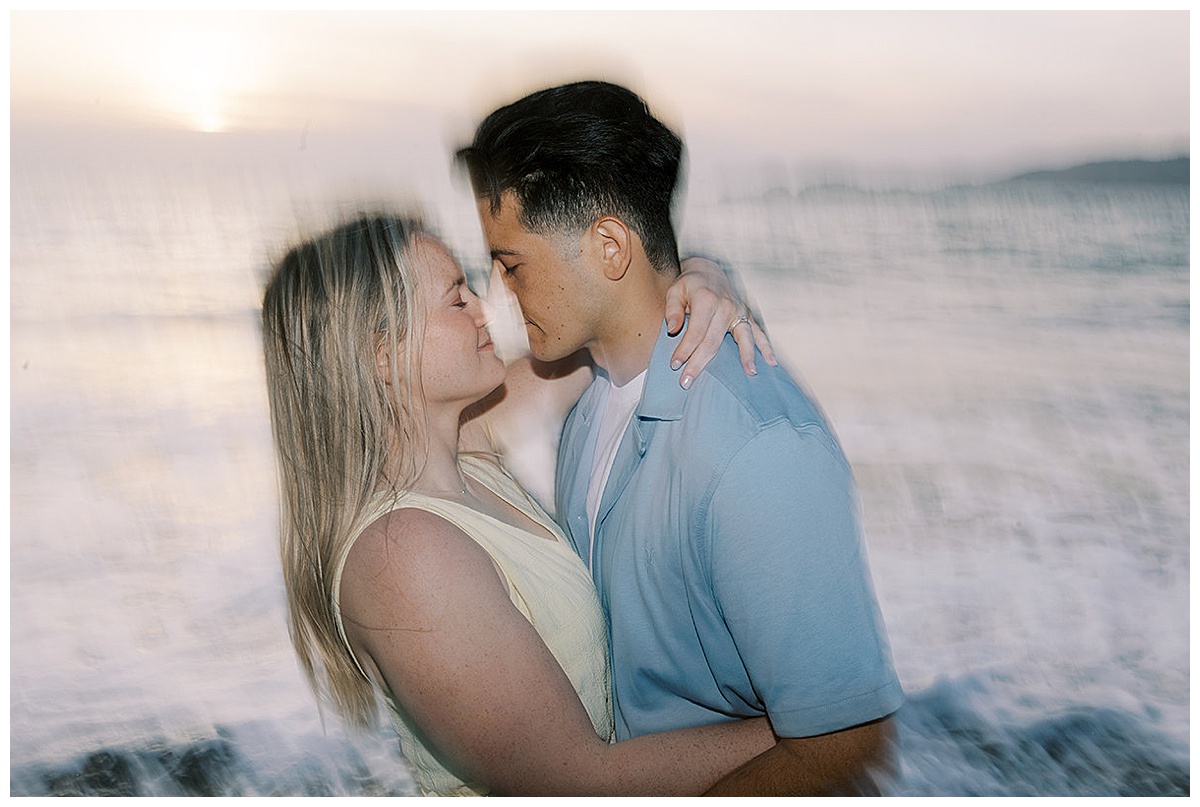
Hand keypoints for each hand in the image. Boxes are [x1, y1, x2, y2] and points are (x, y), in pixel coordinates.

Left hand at [665, 257, 776, 388]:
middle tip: (687, 382)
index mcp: (706, 300)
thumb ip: (672, 310)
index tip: (675, 365)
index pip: (695, 333)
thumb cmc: (689, 284)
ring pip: (742, 338)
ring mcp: (739, 311)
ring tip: (750, 374)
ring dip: (746, 357)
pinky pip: (758, 332)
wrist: (708, 270)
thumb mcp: (675, 291)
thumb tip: (673, 329)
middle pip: (713, 341)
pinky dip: (765, 346)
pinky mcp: (747, 315)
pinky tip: (771, 361)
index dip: (685, 350)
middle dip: (700, 363)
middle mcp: (725, 306)